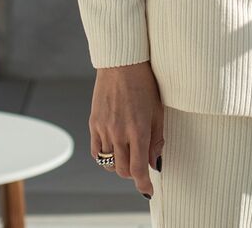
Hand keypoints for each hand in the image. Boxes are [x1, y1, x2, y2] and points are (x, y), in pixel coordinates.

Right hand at [89, 60, 163, 196]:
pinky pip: (97, 151)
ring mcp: (104, 128)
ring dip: (120, 165)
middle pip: (122, 170)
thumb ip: (156, 139)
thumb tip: (154, 163)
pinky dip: (105, 157)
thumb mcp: (157, 110)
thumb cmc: (145, 82)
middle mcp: (119, 132)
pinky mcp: (94, 123)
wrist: (122, 62)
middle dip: (133, 174)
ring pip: (109, 163)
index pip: (137, 169)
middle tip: (140, 168)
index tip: (148, 190)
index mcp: (138, 130)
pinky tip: (114, 150)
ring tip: (128, 156)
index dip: (143, 184)